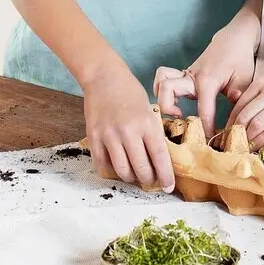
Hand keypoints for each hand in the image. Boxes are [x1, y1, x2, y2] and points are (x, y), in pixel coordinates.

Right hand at [82, 63, 173, 191]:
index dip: (165, 175)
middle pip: (141, 167)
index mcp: (147, 123)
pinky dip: (111, 170)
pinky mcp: (94, 136)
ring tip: (134, 176)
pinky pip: (102, 163)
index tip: (169, 187)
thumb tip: (158, 158)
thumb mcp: (149, 110)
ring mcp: (109, 135)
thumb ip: (152, 132)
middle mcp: (129, 131)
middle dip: (148, 179)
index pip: (159, 156)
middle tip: (150, 180)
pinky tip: (116, 168)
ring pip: (122, 169)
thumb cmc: (131, 92)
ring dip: (130, 178)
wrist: (104, 77)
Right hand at [155, 17, 259, 134]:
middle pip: (166, 89)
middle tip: (183, 121)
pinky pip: (165, 80)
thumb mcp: (245, 79)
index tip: (209, 142)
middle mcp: (191, 77)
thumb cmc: (240, 59)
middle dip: (168, 109)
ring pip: (161, 82)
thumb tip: (235, 117)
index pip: (202, 111)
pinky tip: (175, 103)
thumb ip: (238, 98)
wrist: (234, 38)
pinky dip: (163, 91)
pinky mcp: (183, 75)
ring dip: (162, 97)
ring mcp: (185, 75)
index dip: (205, 128)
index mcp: (207, 80)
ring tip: (175, 112)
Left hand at [227, 55, 263, 147]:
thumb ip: (259, 92)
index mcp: (262, 81)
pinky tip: (258, 147)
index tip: (225, 136)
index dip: (229, 124)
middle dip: (235, 135)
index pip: (238, 106)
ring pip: (257, 125)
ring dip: (247, 140)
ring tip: (242, 150)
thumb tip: (242, 112)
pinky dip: (263, 141)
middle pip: (244, 117)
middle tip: (230, 147)